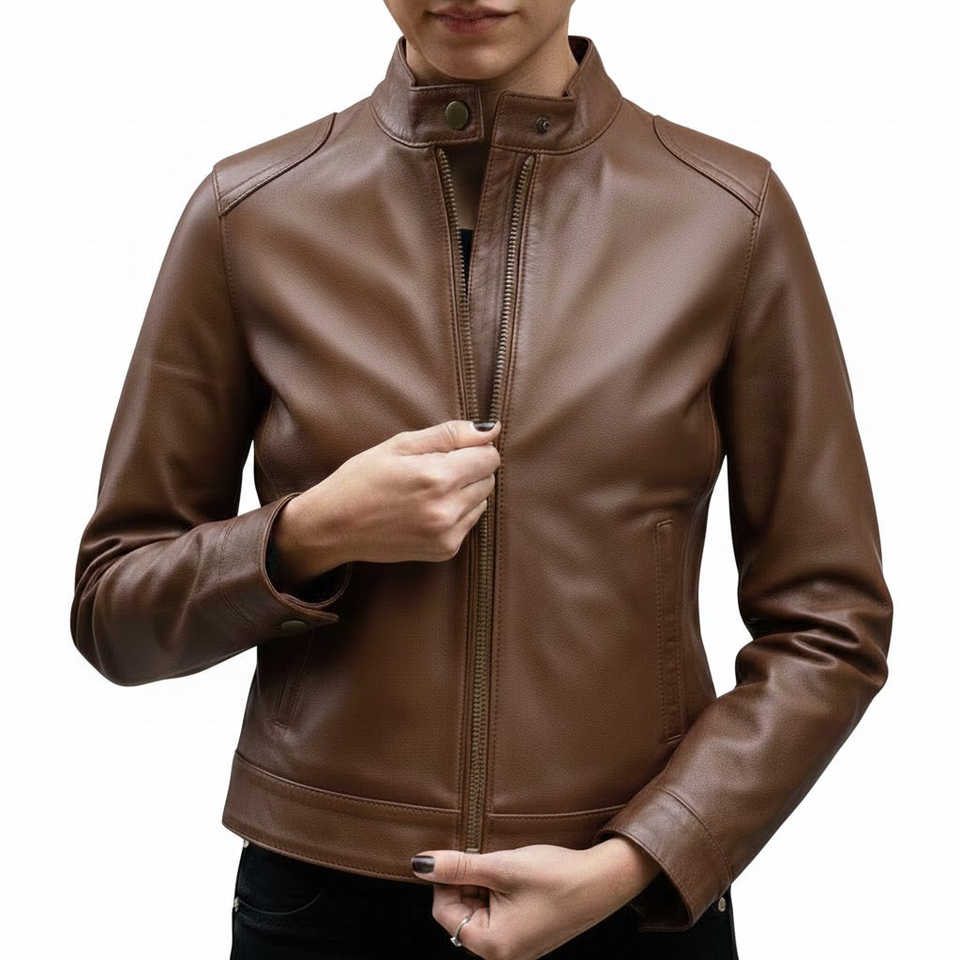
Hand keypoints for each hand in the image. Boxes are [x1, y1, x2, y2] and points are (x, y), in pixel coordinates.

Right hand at [270, 418, 500, 582]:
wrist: (334, 526)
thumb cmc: (362, 479)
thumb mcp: (400, 445)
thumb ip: (449, 434)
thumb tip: (490, 429)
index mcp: (437, 477)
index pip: (489, 457)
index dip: (473, 448)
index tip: (449, 450)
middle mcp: (447, 509)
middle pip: (488, 479)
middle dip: (469, 469)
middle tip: (432, 469)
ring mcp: (447, 534)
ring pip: (482, 501)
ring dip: (464, 492)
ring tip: (426, 491)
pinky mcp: (444, 550)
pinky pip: (469, 522)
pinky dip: (456, 513)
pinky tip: (426, 509)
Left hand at [409, 838, 660, 959]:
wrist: (603, 882)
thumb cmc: (555, 876)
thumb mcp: (500, 867)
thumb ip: (457, 867)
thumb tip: (419, 864)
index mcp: (490, 945)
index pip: (443, 910)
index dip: (449, 878)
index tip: (468, 856)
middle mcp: (500, 955)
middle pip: (459, 912)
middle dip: (469, 883)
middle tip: (492, 861)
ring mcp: (514, 948)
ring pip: (478, 910)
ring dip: (484, 885)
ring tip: (509, 870)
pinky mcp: (525, 937)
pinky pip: (497, 914)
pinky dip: (499, 892)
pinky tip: (518, 879)